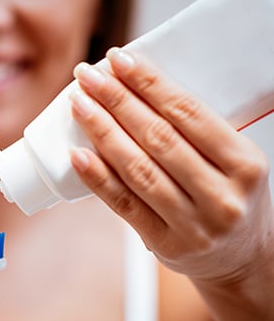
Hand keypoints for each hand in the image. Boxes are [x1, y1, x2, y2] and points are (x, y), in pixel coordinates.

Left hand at [69, 47, 273, 282]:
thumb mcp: (232, 163)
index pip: (189, 113)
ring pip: (138, 170)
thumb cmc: (229, 198)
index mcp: (244, 164)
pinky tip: (77, 154)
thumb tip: (134, 90)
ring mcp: (193, 224)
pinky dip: (98, 178)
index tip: (119, 60)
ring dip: (102, 132)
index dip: (150, 84)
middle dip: (117, 101)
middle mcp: (222, 195)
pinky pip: (125, 204)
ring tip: (79, 105)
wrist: (238, 260)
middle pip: (158, 138)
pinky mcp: (164, 243)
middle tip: (87, 76)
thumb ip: (195, 134)